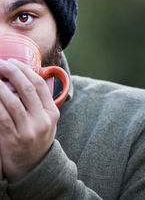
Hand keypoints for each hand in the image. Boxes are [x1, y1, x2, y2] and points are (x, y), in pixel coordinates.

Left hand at [0, 59, 59, 181]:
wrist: (33, 168)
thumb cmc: (37, 139)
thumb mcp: (47, 121)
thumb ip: (41, 103)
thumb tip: (26, 78)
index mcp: (52, 113)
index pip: (40, 85)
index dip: (26, 70)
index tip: (14, 61)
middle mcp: (43, 120)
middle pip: (27, 89)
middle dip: (13, 72)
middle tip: (2, 63)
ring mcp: (29, 130)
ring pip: (13, 101)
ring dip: (0, 85)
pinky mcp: (14, 139)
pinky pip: (2, 117)